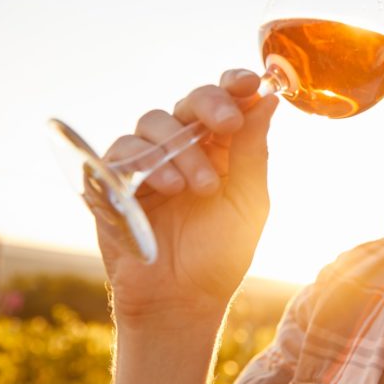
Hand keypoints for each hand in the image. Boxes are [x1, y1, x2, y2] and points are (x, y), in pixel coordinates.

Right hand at [93, 69, 278, 329]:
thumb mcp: (248, 201)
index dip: (233, 85)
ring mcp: (147, 162)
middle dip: (209, 104)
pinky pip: (122, 150)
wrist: (183, 301)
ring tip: (199, 187)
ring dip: (182, 149)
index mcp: (220, 149)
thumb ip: (252, 152)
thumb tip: (268, 100)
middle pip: (188, 102)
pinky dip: (148, 162)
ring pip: (154, 122)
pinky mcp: (114, 180)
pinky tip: (169, 189)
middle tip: (227, 122)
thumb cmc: (220, 255)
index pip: (223, 101)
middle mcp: (183, 148)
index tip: (248, 83)